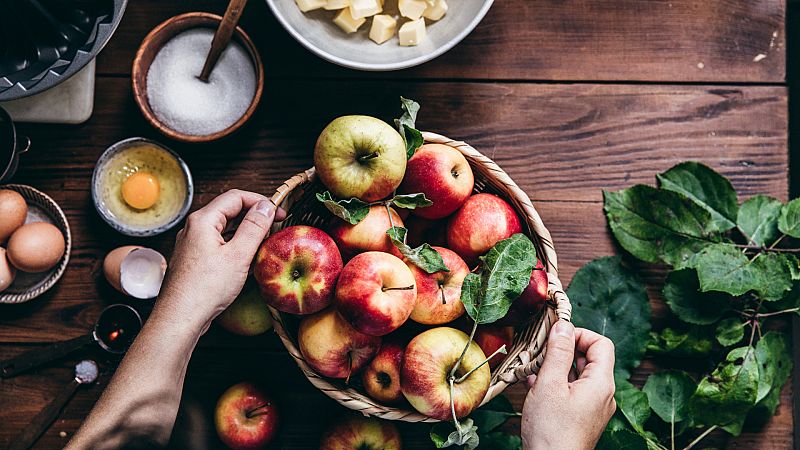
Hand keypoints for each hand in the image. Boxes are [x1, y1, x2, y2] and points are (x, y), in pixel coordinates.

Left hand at [155, 190, 284, 331]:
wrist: (179, 318)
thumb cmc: (205, 289)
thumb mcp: (238, 255)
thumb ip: (254, 227)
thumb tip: (266, 207)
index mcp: (203, 221)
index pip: (235, 197)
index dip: (260, 201)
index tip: (279, 212)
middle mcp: (194, 228)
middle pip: (229, 211)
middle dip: (254, 216)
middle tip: (275, 226)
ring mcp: (192, 244)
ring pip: (224, 229)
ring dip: (246, 232)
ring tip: (265, 243)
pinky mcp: (194, 260)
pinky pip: (218, 244)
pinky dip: (235, 245)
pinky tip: (247, 259)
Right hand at [521, 320, 615, 449]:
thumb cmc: (551, 431)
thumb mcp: (550, 384)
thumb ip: (558, 352)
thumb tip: (563, 325)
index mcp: (601, 383)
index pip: (601, 344)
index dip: (579, 334)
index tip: (556, 336)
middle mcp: (602, 395)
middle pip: (589, 359)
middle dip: (563, 351)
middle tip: (539, 350)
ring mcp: (593, 408)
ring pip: (578, 376)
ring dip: (556, 368)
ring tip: (532, 369)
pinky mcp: (582, 419)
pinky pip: (572, 392)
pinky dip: (556, 385)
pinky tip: (534, 386)